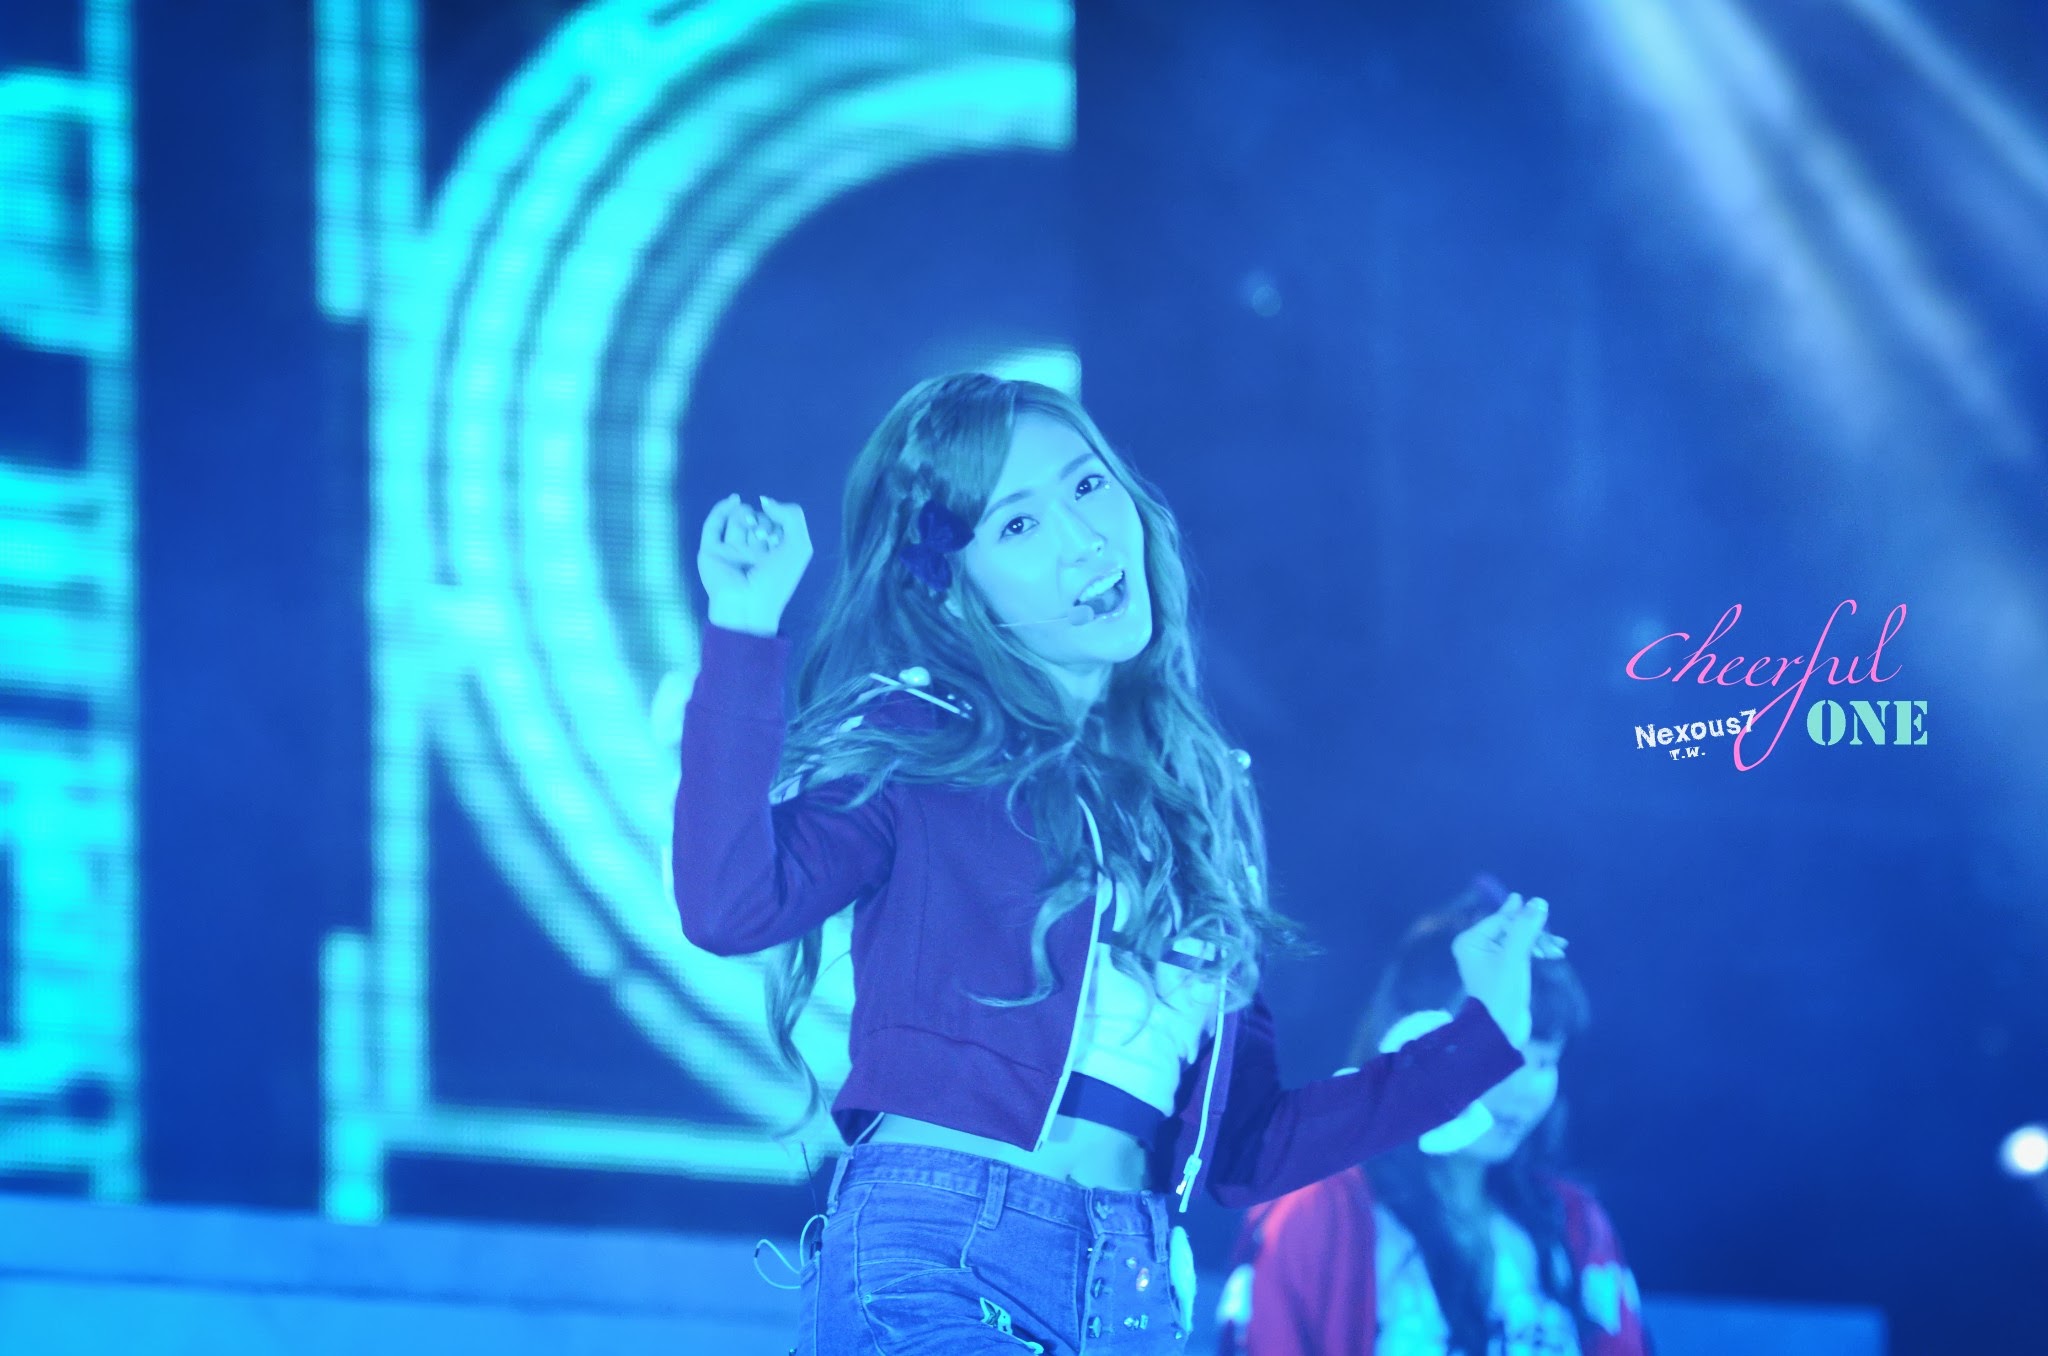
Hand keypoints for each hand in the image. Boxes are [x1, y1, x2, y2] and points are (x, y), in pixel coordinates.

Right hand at [697, 494, 811, 635]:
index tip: (778, 538)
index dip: (778, 523)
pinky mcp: (710, 552)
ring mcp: (730, 552)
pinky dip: (721, 509)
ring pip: (736, 520)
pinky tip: (734, 499)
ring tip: (748, 523)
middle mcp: (751, 552)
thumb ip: (792, 516)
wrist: (748, 603)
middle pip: (755, 520)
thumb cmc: (776, 580)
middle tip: (761, 535)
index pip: (775, 525)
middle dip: (760, 520)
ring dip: (744, 516)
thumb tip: (765, 501)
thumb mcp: (799, 546)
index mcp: (772, 555)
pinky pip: (713, 525)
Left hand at [1451, 892, 1547, 1049]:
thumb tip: (1538, 901)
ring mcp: (1489, 959)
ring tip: (1559, 950)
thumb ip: (1525, 928)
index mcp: (1471, 940)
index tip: (1545, 914)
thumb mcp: (1514, 957)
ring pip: (1518, 940)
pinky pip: (1520, 952)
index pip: (1501, 919)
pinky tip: (1553, 954)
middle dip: (1534, 932)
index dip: (1524, 918)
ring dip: (1538, 942)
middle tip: (1557, 941)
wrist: (1500, 1030)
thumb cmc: (1502, 991)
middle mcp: (1476, 946)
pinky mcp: (1503, 971)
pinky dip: (1535, 951)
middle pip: (1510, 928)